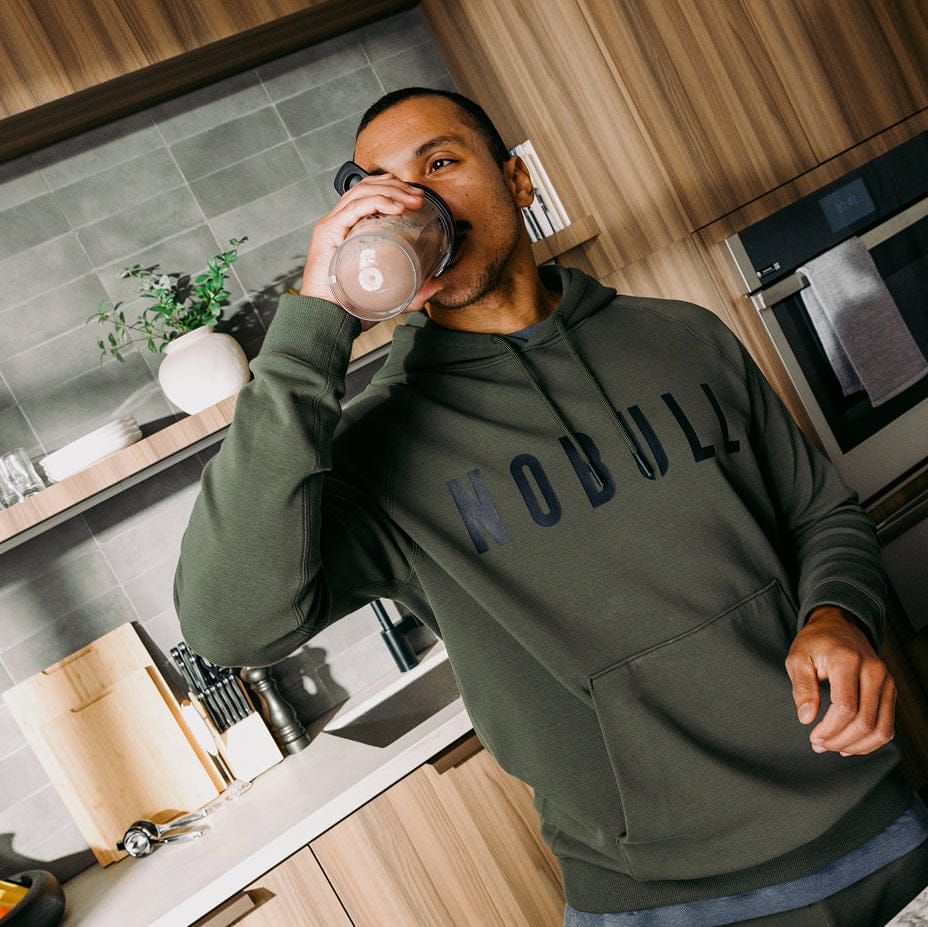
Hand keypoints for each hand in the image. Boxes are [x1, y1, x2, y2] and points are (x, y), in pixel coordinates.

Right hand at [299, 174, 443, 330]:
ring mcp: (331, 225)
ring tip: (411, 200)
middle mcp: (338, 222)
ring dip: (391, 191)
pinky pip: (354, 207)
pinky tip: (395, 207)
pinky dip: (377, 202)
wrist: (325, 320)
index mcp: (348, 229)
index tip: (416, 198)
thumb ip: (413, 291)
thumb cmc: (350, 306)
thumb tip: (437, 284)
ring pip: (362, 191)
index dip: (393, 189)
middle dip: (396, 186)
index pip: (368, 194)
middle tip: (418, 197)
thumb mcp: (389, 294)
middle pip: (366, 187)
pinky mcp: (327, 232)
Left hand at [785, 605, 895, 755]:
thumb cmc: (816, 643)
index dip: (830, 729)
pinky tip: (849, 744)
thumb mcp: (798, 658)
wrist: (839, 626)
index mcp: (847, 661)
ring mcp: (886, 681)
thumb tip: (806, 718)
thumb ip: (802, 688)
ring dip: (857, 746)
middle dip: (840, 740)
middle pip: (865, 722)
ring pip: (881, 729)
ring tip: (832, 746)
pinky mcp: (890, 690)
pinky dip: (870, 741)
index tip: (813, 736)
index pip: (846, 707)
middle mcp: (873, 671)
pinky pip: (887, 725)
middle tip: (819, 744)